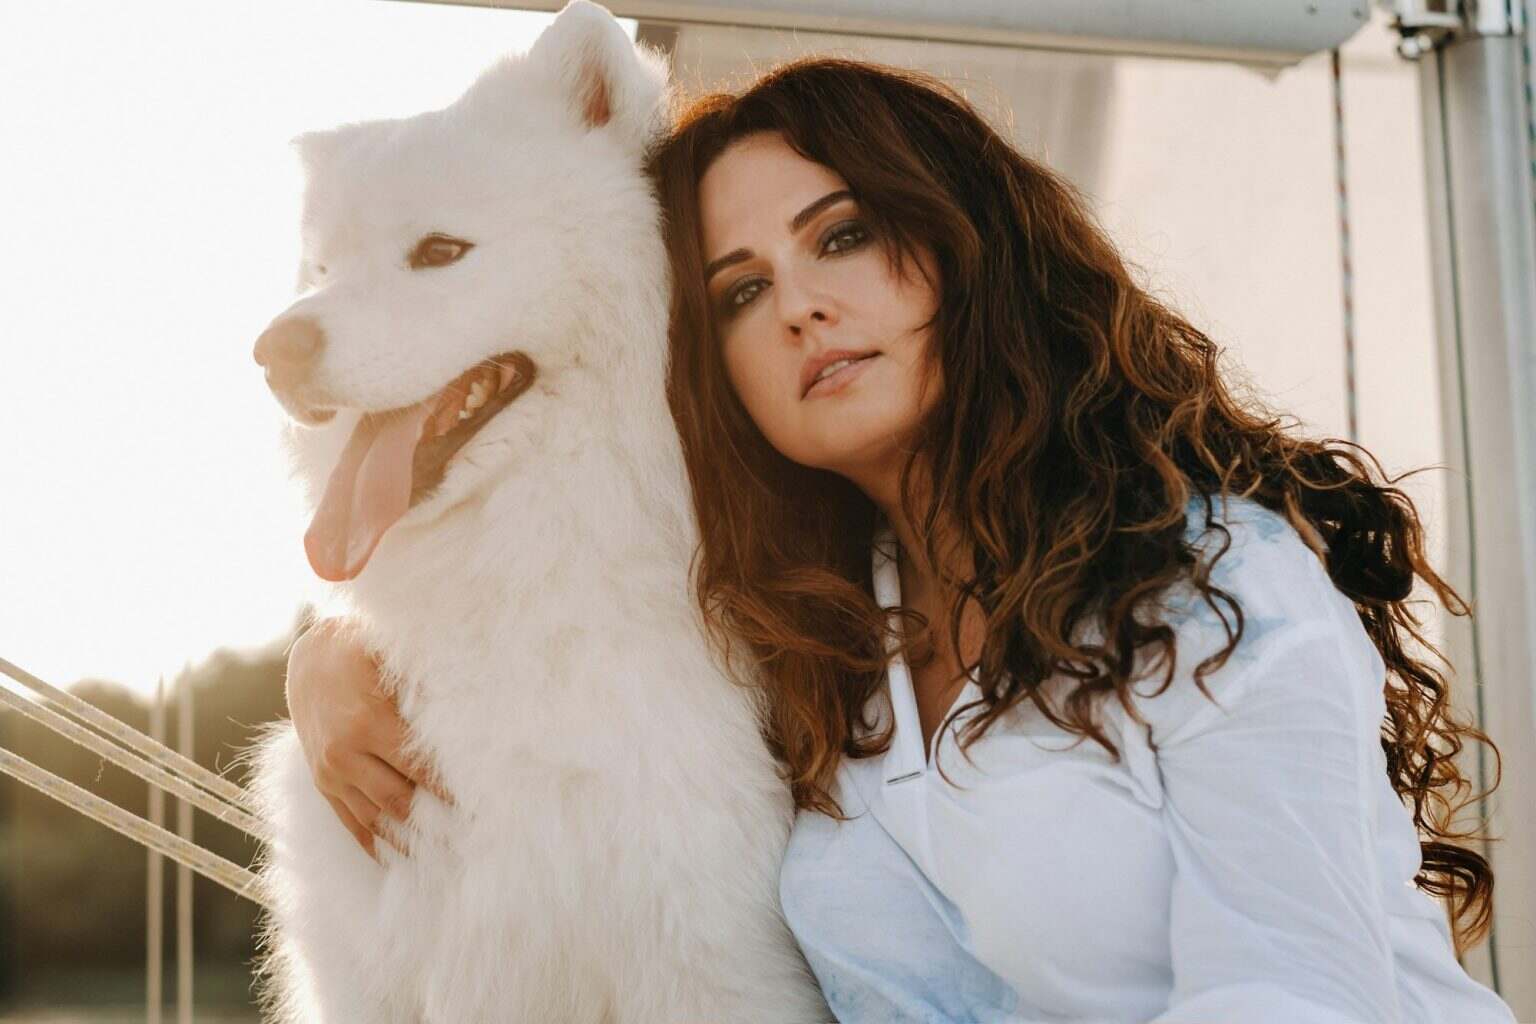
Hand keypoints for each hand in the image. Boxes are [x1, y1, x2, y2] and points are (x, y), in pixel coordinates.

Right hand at [284, 616, 453, 861]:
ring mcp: (331, 774)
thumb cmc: (364, 652)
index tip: (483, 809)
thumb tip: (477, 713)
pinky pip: (351, 823)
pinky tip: (402, 860)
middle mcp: (345, 755)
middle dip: (437, 825)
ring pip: (375, 821)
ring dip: (411, 842)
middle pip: (400, 803)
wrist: (310, 659)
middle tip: (475, 842)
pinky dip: (377, 844)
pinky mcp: (323, 784)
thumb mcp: (394, 659)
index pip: (421, 770)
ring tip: (447, 859)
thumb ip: (428, 688)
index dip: (453, 792)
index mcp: (368, 722)